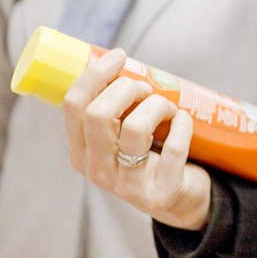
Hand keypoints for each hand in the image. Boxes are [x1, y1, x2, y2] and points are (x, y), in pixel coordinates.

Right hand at [61, 48, 213, 230]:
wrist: (178, 200)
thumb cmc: (147, 156)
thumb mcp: (117, 137)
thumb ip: (110, 108)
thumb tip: (111, 58)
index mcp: (80, 152)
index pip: (73, 105)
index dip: (94, 74)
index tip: (118, 56)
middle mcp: (97, 171)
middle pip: (98, 114)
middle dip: (125, 88)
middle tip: (145, 88)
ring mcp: (128, 186)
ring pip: (135, 128)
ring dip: (157, 105)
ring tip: (166, 106)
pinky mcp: (160, 193)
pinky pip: (173, 148)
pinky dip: (182, 124)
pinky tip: (183, 120)